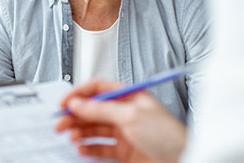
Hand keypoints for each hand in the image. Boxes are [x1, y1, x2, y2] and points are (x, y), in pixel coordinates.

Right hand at [54, 80, 187, 162]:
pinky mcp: (124, 151)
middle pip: (93, 110)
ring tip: (69, 135)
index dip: (79, 94)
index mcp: (130, 96)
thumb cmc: (168, 136)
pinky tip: (81, 148)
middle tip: (61, 122)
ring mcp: (124, 132)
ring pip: (94, 129)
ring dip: (79, 131)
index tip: (65, 103)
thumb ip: (101, 109)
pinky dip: (88, 148)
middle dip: (75, 115)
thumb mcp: (131, 116)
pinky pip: (100, 147)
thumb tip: (78, 103)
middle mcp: (126, 112)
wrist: (183, 160)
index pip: (98, 89)